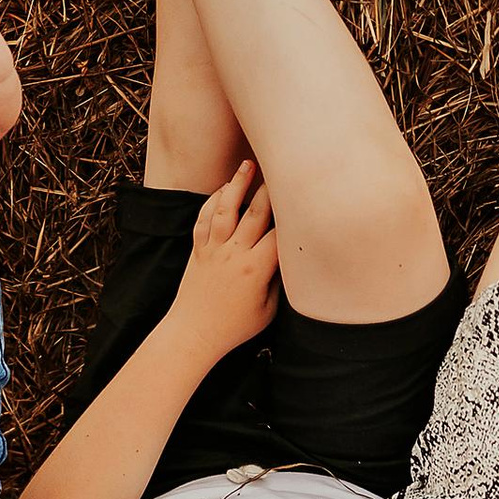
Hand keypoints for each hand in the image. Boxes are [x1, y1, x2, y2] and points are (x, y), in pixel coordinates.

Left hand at [173, 158, 279, 352]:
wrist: (193, 333)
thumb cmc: (233, 327)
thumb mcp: (268, 310)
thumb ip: (279, 282)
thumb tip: (289, 259)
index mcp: (255, 269)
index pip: (279, 234)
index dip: (294, 217)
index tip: (306, 201)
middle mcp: (233, 253)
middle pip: (255, 212)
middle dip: (269, 189)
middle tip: (281, 167)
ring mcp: (213, 249)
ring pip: (226, 209)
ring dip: (237, 185)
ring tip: (248, 165)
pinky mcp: (198, 250)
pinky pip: (204, 219)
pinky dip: (213, 202)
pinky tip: (223, 190)